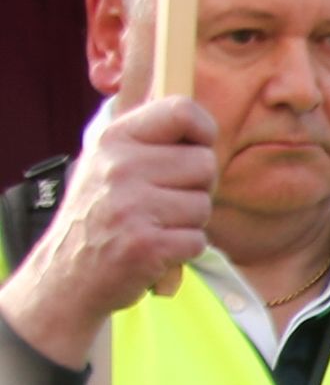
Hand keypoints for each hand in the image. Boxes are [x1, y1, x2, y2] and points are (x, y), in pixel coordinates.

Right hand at [0, 97, 214, 367]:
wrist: (68, 273)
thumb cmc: (102, 216)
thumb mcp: (110, 165)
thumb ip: (150, 142)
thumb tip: (204, 127)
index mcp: (114, 140)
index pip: (180, 110)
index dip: (203, 130)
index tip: (198, 146)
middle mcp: (120, 167)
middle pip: (205, 164)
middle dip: (197, 187)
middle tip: (166, 203)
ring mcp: (131, 206)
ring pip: (204, 205)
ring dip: (189, 222)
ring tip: (154, 226)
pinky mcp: (146, 245)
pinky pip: (198, 240)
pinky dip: (183, 250)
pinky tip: (156, 249)